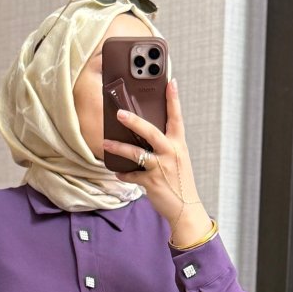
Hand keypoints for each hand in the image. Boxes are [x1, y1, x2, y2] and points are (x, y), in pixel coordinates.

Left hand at [101, 78, 210, 244]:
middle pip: (151, 132)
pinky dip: (123, 173)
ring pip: (136, 153)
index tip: (170, 82)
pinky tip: (118, 172)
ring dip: (118, 147)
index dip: (173, 100)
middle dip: (134, 121)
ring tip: (106, 142)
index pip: (177, 118)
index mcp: (179, 145)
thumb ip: (166, 146)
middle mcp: (170, 153)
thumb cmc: (180, 182)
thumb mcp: (178, 160)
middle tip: (120, 113)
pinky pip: (132, 175)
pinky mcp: (151, 182)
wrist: (186, 208)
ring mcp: (160, 168)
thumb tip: (146, 136)